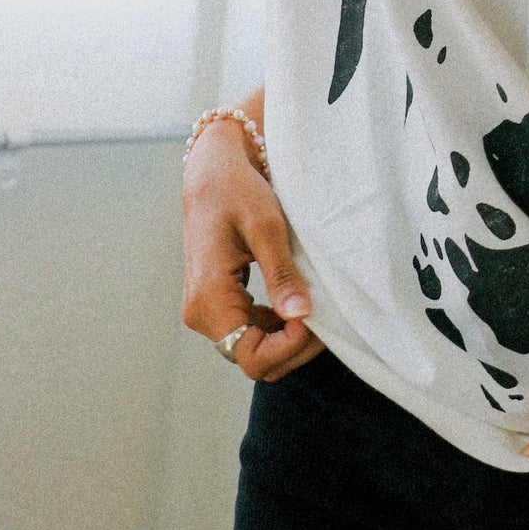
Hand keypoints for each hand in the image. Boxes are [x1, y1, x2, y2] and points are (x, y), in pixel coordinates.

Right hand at [181, 118, 324, 381]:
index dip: (288, 347)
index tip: (315, 316)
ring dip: (289, 337)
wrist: (213, 170)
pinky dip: (278, 326)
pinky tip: (299, 301)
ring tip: (319, 306)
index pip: (250, 357)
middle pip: (254, 359)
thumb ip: (282, 274)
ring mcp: (207, 309)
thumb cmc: (237, 190)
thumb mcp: (266, 226)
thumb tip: (300, 315)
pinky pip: (250, 330)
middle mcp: (201, 313)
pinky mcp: (218, 301)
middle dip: (295, 345)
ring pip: (253, 348)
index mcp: (208, 299)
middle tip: (327, 314)